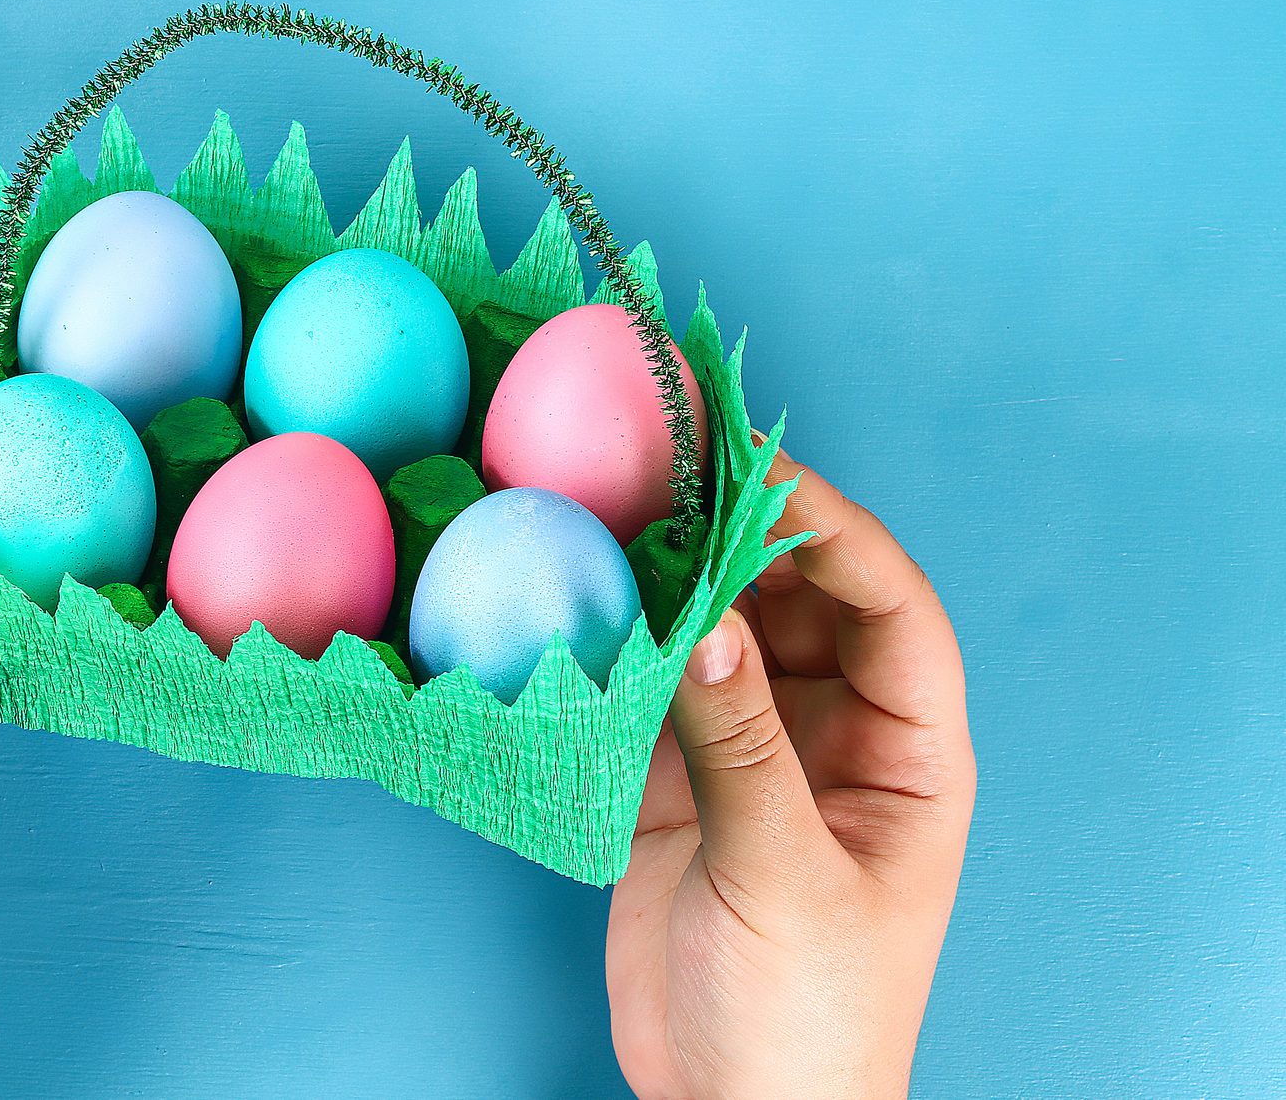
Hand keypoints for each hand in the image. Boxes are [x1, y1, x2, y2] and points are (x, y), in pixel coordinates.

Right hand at [607, 446, 974, 1099]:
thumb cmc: (805, 1020)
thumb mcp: (784, 877)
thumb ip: (743, 747)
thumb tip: (704, 620)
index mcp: (908, 757)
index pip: (890, 610)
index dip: (836, 533)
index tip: (762, 473)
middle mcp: (837, 738)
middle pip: (801, 603)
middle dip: (745, 536)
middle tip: (669, 470)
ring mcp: (755, 755)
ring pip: (724, 635)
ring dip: (678, 580)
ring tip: (614, 514)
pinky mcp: (680, 782)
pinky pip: (658, 689)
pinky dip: (624, 645)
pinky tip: (582, 599)